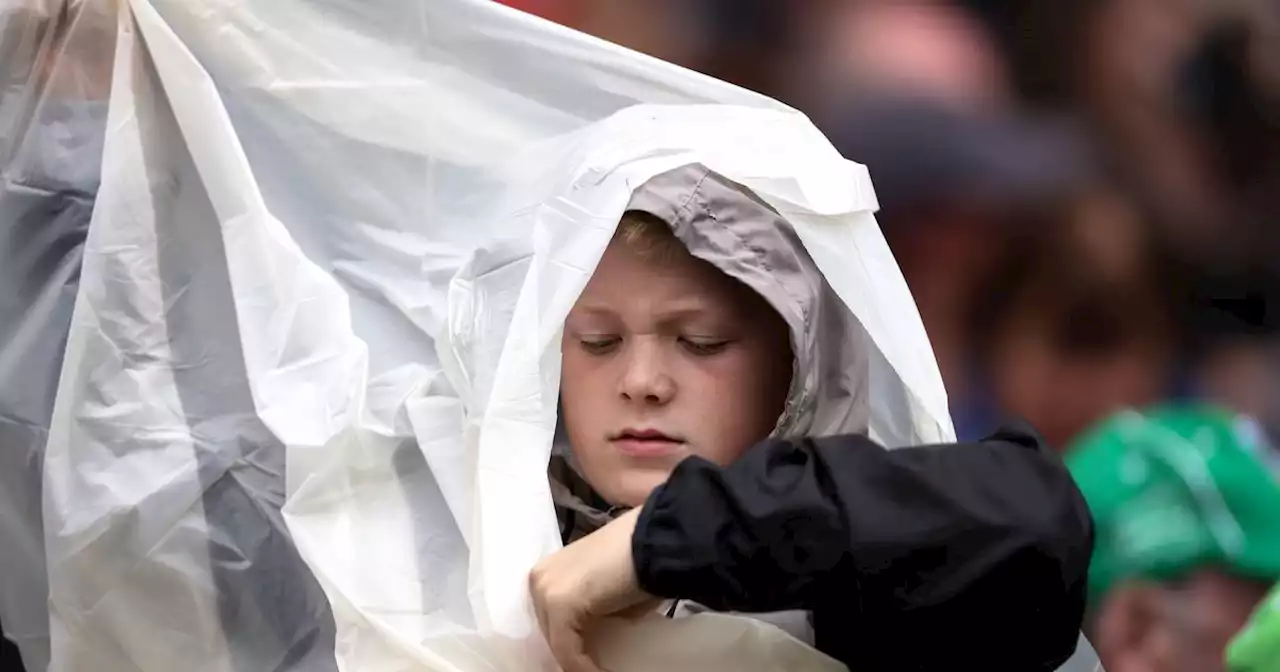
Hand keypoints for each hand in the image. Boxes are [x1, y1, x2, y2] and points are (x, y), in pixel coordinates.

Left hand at [529, 507, 654, 671]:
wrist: (657, 543)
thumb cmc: (641, 565)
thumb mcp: (607, 594)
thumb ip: (591, 612)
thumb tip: (593, 639)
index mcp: (550, 570)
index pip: (549, 617)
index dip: (568, 642)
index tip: (588, 659)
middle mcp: (541, 576)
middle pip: (549, 628)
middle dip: (569, 652)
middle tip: (593, 668)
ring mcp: (546, 588)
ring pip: (556, 640)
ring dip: (576, 662)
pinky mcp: (559, 603)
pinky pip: (567, 648)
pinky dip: (584, 667)